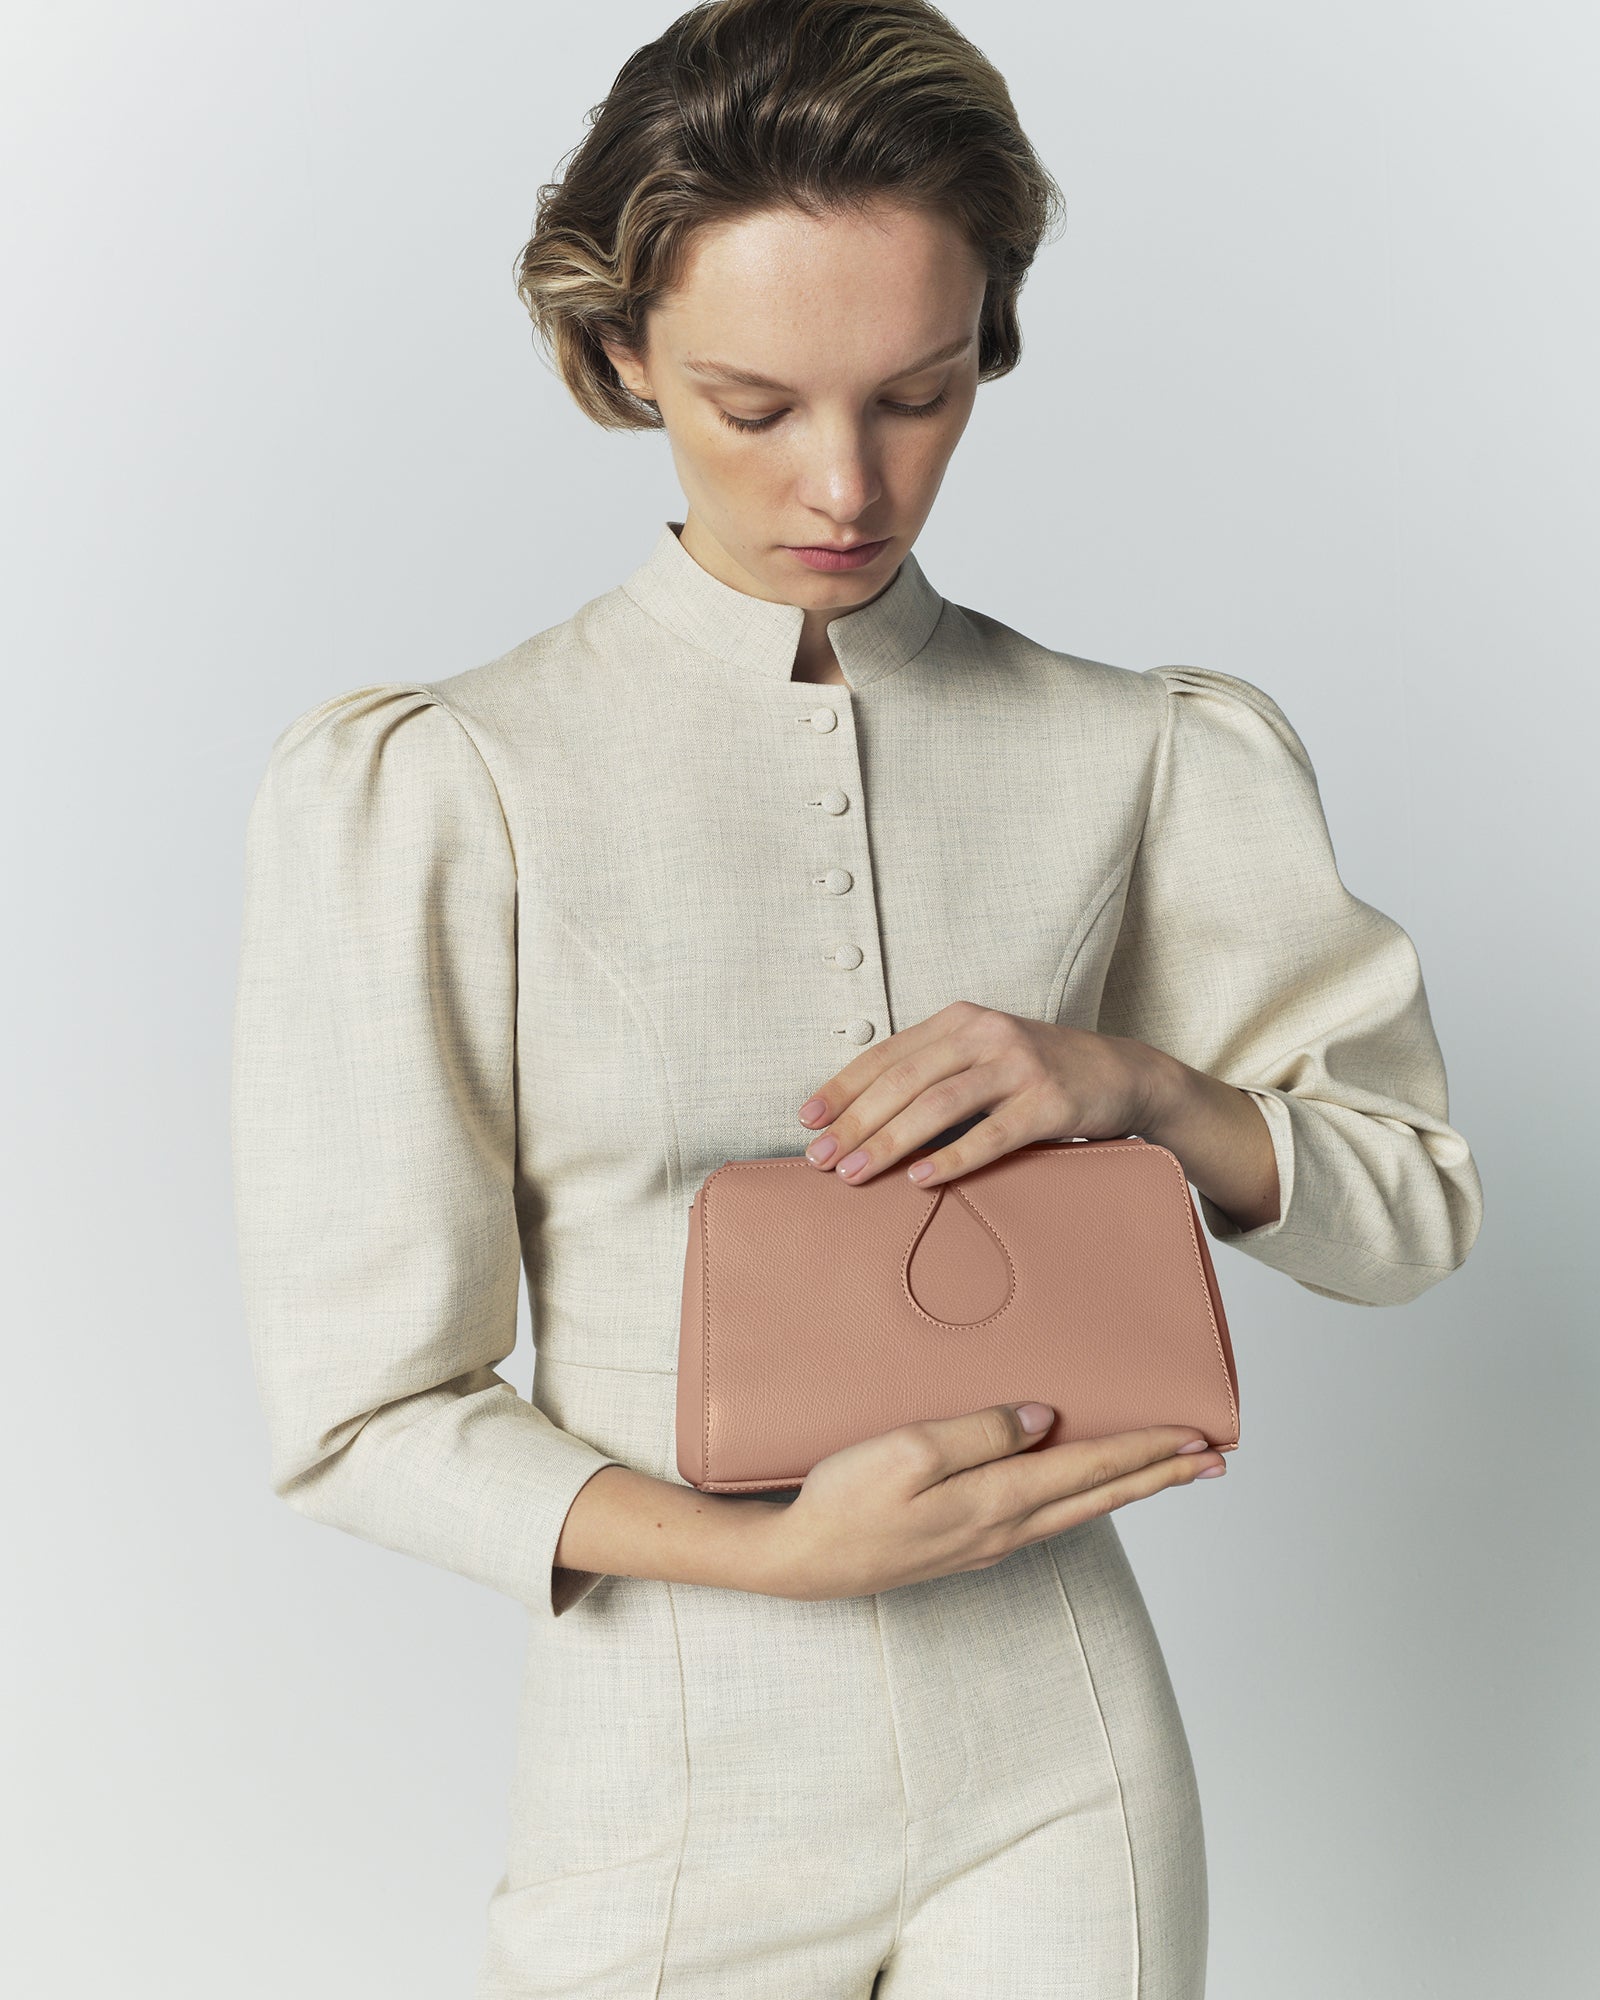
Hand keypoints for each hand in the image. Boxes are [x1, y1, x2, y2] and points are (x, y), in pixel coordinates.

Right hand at [744, 1402, 1225, 1601]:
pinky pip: (1045, 1520)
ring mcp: (985, 1544)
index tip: (1195, 1437)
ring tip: (1165, 1474)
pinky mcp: (965, 1547)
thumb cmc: (844, 1500)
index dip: (1146, 1451)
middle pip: (1098, 1498)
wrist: (800, 1560)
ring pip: (1077, 1512)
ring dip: (1127, 1491)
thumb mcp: (907, 1451)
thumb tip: (1043, 1420)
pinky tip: (1082, 1494)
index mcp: (996, 1500)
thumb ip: (978, 1432)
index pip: (1090, 1469)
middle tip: (1213, 1463)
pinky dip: (1083, 1502)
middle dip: (1159, 1477)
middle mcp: (1004, 1529)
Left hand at [796, 1001, 1165, 1188]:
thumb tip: (863, 1117)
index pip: (886, 1054)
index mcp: (959, 1020)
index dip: (842, 1087)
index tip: (807, 1120)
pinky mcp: (1048, 1101)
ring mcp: (1019, 1066)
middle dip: (855, 1122)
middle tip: (821, 1158)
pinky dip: (951, 1158)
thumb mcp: (983, 1055)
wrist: (1123, 1074)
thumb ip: (933, 1071)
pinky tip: (920, 1179)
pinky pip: (991, 1134)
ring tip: (855, 1174)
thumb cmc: (1038, 1072)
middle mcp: (985, 1034)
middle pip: (904, 1081)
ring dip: (890, 1142)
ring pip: (939, 1105)